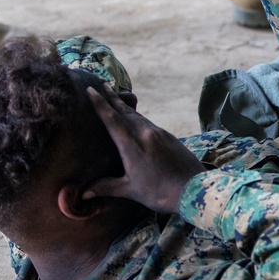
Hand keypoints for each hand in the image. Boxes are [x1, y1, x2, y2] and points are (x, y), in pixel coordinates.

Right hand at [84, 86, 205, 213]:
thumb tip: (83, 194)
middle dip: (112, 98)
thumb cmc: (160, 193)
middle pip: (125, 112)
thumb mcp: (130, 190)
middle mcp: (145, 134)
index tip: (91, 90)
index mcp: (132, 145)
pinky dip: (139, 117)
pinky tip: (137, 119)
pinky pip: (149, 122)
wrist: (194, 188)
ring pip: (138, 116)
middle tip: (103, 85)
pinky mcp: (169, 136)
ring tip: (117, 98)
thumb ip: (106, 187)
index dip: (100, 104)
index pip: (112, 119)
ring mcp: (159, 133)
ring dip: (126, 107)